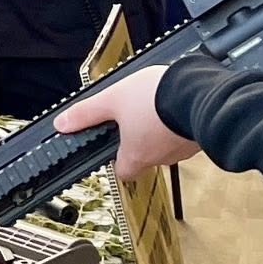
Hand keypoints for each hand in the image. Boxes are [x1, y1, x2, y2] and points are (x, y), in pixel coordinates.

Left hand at [51, 66, 199, 179]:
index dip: (118, 157)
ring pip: (167, 143)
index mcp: (137, 155)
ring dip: (161, 127)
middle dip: (141, 138)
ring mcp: (184, 148)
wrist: (200, 92)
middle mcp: (162, 158)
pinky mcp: (200, 136)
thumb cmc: (157, 99)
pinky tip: (177, 103)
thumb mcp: (112, 99)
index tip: (114, 142)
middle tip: (136, 114)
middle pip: (146, 156)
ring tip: (157, 103)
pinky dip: (179, 121)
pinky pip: (185, 133)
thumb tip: (62, 125)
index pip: (123, 171)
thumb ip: (87, 114)